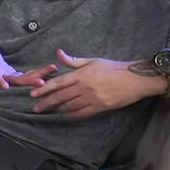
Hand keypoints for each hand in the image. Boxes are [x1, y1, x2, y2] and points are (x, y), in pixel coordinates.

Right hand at [0, 36, 56, 88]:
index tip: (5, 86)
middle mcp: (4, 78)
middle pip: (18, 81)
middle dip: (29, 81)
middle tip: (41, 82)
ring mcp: (13, 78)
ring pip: (27, 79)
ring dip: (40, 75)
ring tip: (53, 68)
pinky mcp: (19, 77)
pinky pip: (31, 76)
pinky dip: (40, 73)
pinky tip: (52, 69)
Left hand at [29, 49, 165, 117]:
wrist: (136, 79)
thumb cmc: (114, 68)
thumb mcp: (93, 61)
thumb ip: (74, 60)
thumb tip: (58, 53)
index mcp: (81, 74)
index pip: (58, 83)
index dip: (44, 89)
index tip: (33, 94)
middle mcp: (84, 87)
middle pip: (61, 96)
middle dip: (46, 102)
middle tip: (35, 108)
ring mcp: (92, 98)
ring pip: (69, 106)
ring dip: (56, 109)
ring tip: (47, 112)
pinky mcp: (100, 107)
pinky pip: (82, 113)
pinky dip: (71, 115)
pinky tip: (64, 116)